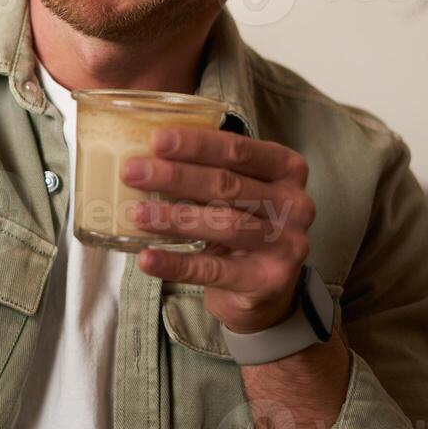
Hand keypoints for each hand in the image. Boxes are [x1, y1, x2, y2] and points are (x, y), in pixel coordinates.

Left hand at [122, 128, 315, 333]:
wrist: (267, 288)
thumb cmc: (245, 222)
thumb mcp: (239, 190)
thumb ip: (210, 169)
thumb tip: (147, 153)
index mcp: (288, 169)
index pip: (239, 150)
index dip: (196, 144)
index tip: (155, 140)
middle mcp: (295, 204)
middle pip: (228, 185)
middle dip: (175, 177)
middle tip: (132, 172)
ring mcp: (286, 244)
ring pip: (223, 224)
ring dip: (174, 218)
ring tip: (136, 213)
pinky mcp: (268, 280)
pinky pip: (213, 270)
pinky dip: (176, 264)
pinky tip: (148, 258)